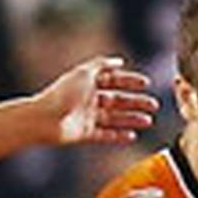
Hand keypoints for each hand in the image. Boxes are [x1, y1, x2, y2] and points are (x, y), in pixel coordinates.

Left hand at [36, 56, 160, 146]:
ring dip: (132, 119)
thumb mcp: (84, 73)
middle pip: (117, 100)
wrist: (44, 119)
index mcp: (88, 83)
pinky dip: (119, 136)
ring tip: (148, 120)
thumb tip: (119, 61)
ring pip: (115, 118)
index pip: (113, 80)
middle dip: (136, 102)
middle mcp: (88, 99)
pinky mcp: (85, 133)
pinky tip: (132, 135)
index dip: (130, 81)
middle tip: (153, 105)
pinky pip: (106, 135)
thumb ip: (101, 65)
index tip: (146, 83)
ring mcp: (88, 117)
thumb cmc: (62, 94)